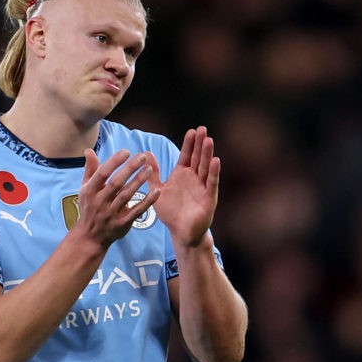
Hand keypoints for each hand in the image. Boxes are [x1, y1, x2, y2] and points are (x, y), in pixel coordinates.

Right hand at [73, 149, 160, 248]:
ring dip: (139, 181)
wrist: (90, 236)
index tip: (126, 152)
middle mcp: (100, 202)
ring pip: (127, 195)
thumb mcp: (85, 188)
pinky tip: (156, 191)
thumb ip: (90, 169)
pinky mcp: (122, 223)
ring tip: (149, 168)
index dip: (114, 162)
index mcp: (90, 191)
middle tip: (142, 157)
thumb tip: (89, 150)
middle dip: (130, 168)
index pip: (102, 174)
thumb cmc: (89, 207)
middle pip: (116, 183)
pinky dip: (147, 201)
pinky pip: (137, 211)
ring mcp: (111, 213)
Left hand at [148, 126, 219, 246]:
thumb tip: (145, 155)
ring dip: (207, 154)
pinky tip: (216, 160)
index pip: (187, 155)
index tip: (192, 131)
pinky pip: (211, 183)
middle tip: (203, 129)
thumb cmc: (170, 212)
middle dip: (200, 144)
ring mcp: (203, 187)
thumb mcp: (157, 190)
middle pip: (198, 158)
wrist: (180, 232)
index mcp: (182, 175)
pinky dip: (214, 172)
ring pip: (206, 167)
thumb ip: (153, 173)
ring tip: (209, 140)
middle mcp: (194, 178)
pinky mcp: (209, 198)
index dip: (189, 144)